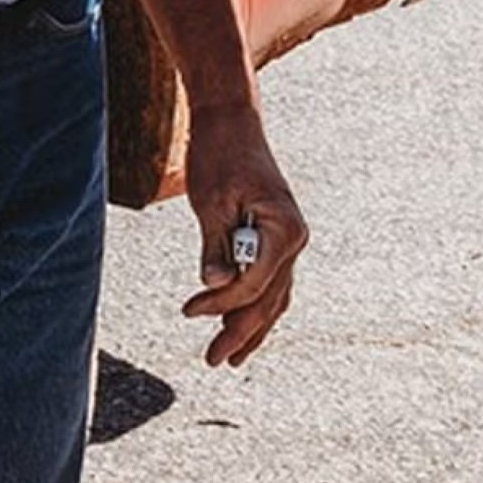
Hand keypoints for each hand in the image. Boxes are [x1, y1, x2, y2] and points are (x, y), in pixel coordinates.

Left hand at [180, 103, 307, 366]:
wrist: (230, 121)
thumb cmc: (219, 155)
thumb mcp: (211, 202)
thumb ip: (215, 247)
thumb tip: (214, 286)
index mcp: (285, 230)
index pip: (253, 283)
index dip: (220, 303)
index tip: (189, 311)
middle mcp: (294, 239)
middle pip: (269, 299)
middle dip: (239, 331)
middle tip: (213, 360)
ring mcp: (288, 240)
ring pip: (274, 296)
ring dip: (251, 326)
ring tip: (229, 356)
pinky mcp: (276, 237)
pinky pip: (270, 281)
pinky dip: (255, 304)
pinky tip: (239, 325)